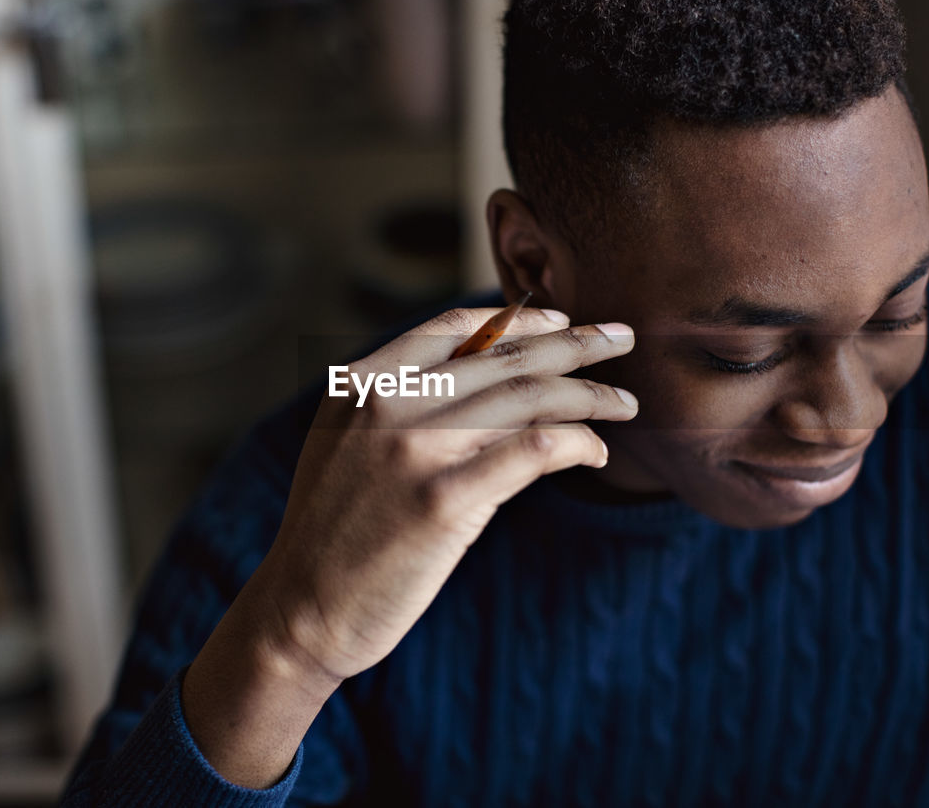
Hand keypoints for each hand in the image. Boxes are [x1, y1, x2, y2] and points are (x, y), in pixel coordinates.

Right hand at [181, 305, 636, 787]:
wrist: (302, 609)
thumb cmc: (336, 531)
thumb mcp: (348, 444)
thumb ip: (402, 405)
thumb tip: (490, 380)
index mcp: (363, 382)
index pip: (456, 329)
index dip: (519, 319)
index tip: (563, 321)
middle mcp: (388, 404)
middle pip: (505, 356)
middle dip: (577, 342)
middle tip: (623, 336)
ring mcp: (414, 449)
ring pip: (530, 397)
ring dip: (591, 394)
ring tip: (627, 403)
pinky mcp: (444, 501)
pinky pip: (535, 451)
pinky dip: (578, 443)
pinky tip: (596, 452)